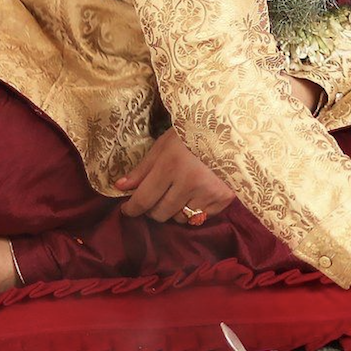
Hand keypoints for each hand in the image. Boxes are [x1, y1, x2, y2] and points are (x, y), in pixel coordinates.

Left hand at [115, 128, 234, 224]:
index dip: (131, 208)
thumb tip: (120, 187)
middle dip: (153, 208)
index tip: (128, 209)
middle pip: (160, 214)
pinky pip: (200, 218)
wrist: (231, 131)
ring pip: (180, 219)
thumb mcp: (163, 146)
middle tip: (157, 197)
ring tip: (179, 194)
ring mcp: (208, 192)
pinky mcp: (224, 199)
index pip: (143, 200)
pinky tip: (197, 195)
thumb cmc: (192, 135)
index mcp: (171, 166)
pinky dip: (195, 211)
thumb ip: (142, 169)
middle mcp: (189, 182)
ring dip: (175, 211)